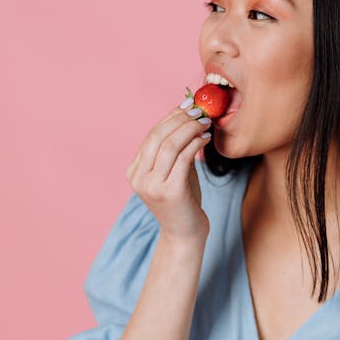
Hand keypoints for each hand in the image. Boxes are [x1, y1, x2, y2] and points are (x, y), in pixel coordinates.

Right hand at [125, 103, 211, 242]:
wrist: (186, 234)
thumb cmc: (184, 201)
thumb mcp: (175, 171)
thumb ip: (175, 149)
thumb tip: (188, 116)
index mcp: (134, 171)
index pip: (151, 135)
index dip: (170, 117)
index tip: (188, 105)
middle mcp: (138, 178)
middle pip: (157, 137)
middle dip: (180, 119)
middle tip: (199, 110)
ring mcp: (151, 186)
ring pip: (169, 146)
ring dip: (189, 129)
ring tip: (205, 122)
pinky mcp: (169, 192)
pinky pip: (182, 159)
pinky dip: (195, 144)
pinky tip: (205, 138)